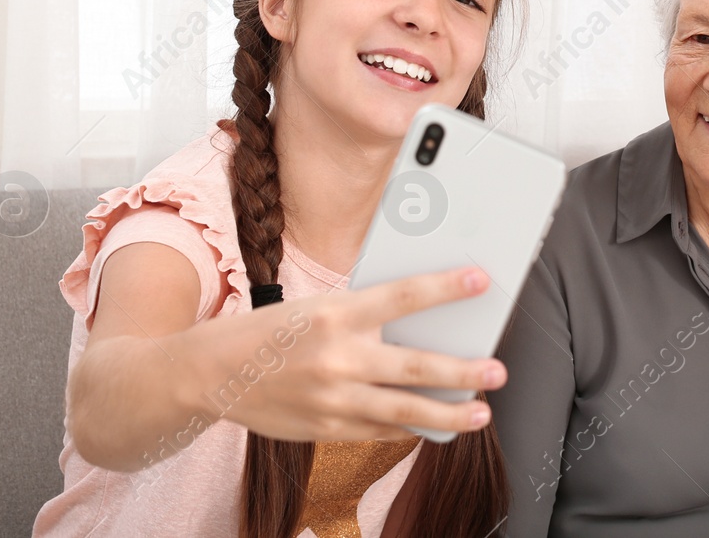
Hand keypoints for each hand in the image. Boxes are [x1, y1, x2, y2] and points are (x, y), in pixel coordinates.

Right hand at [197, 266, 507, 441]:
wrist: (210, 373)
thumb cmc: (272, 331)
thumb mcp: (317, 307)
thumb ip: (364, 316)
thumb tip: (421, 324)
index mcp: (336, 314)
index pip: (402, 296)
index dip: (445, 288)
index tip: (481, 280)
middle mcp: (338, 357)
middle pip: (415, 366)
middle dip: (463, 372)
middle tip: (498, 371)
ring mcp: (333, 398)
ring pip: (405, 410)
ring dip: (449, 413)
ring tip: (481, 413)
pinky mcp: (326, 428)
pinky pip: (380, 428)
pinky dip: (410, 426)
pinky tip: (435, 424)